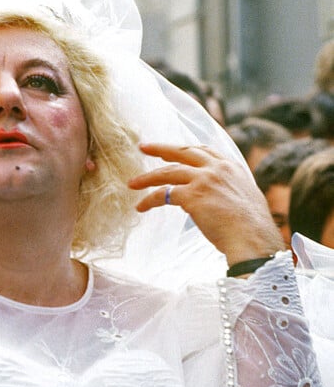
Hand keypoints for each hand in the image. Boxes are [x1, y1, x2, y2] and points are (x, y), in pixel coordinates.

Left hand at [128, 143, 284, 266]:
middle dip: (160, 148)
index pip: (204, 150)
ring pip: (168, 172)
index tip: (171, 150)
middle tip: (144, 147)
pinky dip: (149, 200)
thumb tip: (220, 198)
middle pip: (182, 152)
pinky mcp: (192, 196)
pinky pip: (163, 194)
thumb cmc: (252, 228)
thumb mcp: (246, 198)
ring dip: (148, 177)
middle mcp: (217, 168)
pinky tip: (141, 207)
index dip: (185, 150)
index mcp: (231, 167)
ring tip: (133, 183)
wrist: (253, 238)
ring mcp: (204, 180)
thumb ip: (230, 191)